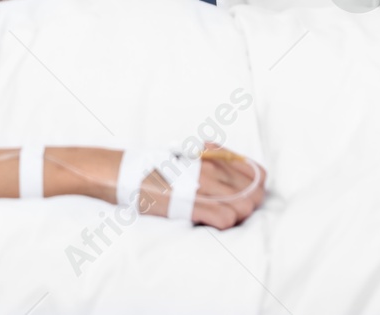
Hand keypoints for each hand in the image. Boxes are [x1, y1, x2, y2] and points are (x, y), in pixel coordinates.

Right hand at [138, 143, 266, 228]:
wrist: (123, 173)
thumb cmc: (153, 167)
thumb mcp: (186, 154)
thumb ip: (212, 160)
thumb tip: (236, 170)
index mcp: (212, 155)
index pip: (257, 173)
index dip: (257, 187)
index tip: (248, 194)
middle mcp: (210, 168)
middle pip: (254, 193)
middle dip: (250, 205)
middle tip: (234, 210)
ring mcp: (202, 185)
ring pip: (244, 207)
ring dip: (238, 216)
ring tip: (222, 216)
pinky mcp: (191, 204)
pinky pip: (225, 219)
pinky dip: (224, 224)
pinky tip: (211, 221)